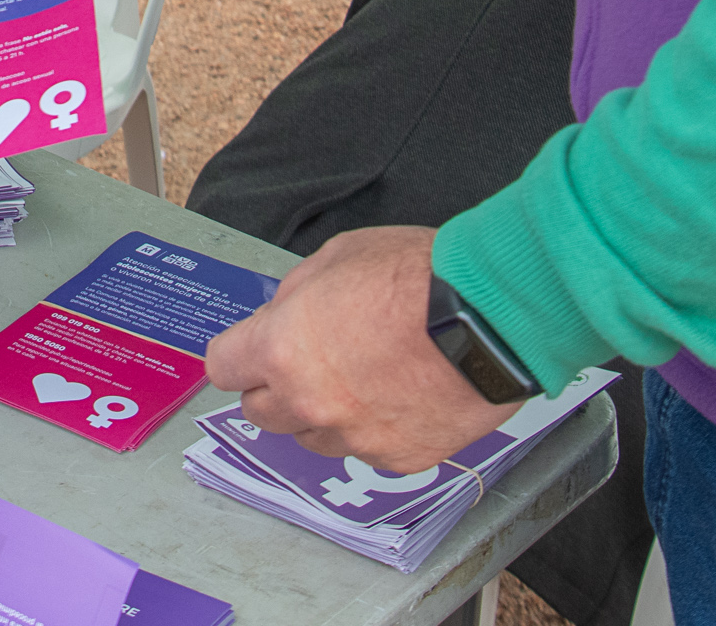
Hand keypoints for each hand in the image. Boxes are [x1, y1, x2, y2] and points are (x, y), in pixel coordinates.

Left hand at [203, 227, 513, 470]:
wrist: (491, 315)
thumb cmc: (420, 277)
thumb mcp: (336, 258)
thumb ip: (297, 296)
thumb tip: (285, 314)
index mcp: (280, 348)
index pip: (223, 368)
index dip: (238, 356)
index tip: (248, 353)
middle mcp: (310, 401)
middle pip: (261, 413)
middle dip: (275, 387)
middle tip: (306, 363)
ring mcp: (355, 436)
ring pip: (313, 438)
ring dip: (323, 415)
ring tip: (361, 378)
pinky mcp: (400, 458)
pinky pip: (367, 451)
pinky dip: (374, 429)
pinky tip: (398, 395)